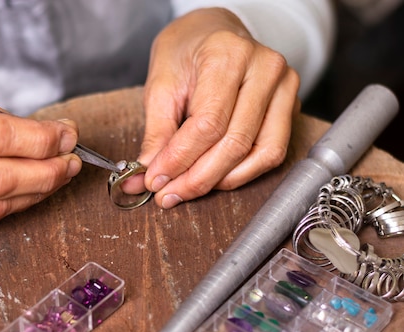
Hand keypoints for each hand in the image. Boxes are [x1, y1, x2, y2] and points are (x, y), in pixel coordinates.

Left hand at [136, 8, 300, 208]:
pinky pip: (272, 152)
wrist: (214, 32)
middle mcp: (265, 69)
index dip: (180, 159)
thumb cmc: (186, 53)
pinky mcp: (291, 105)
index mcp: (228, 55)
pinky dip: (242, 173)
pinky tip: (215, 179)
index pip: (208, 123)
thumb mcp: (160, 86)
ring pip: (260, 153)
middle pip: (235, 142)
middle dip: (197, 178)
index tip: (155, 181)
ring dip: (220, 181)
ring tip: (187, 189)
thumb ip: (156, 133)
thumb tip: (145, 177)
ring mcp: (284, 87)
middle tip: (168, 194)